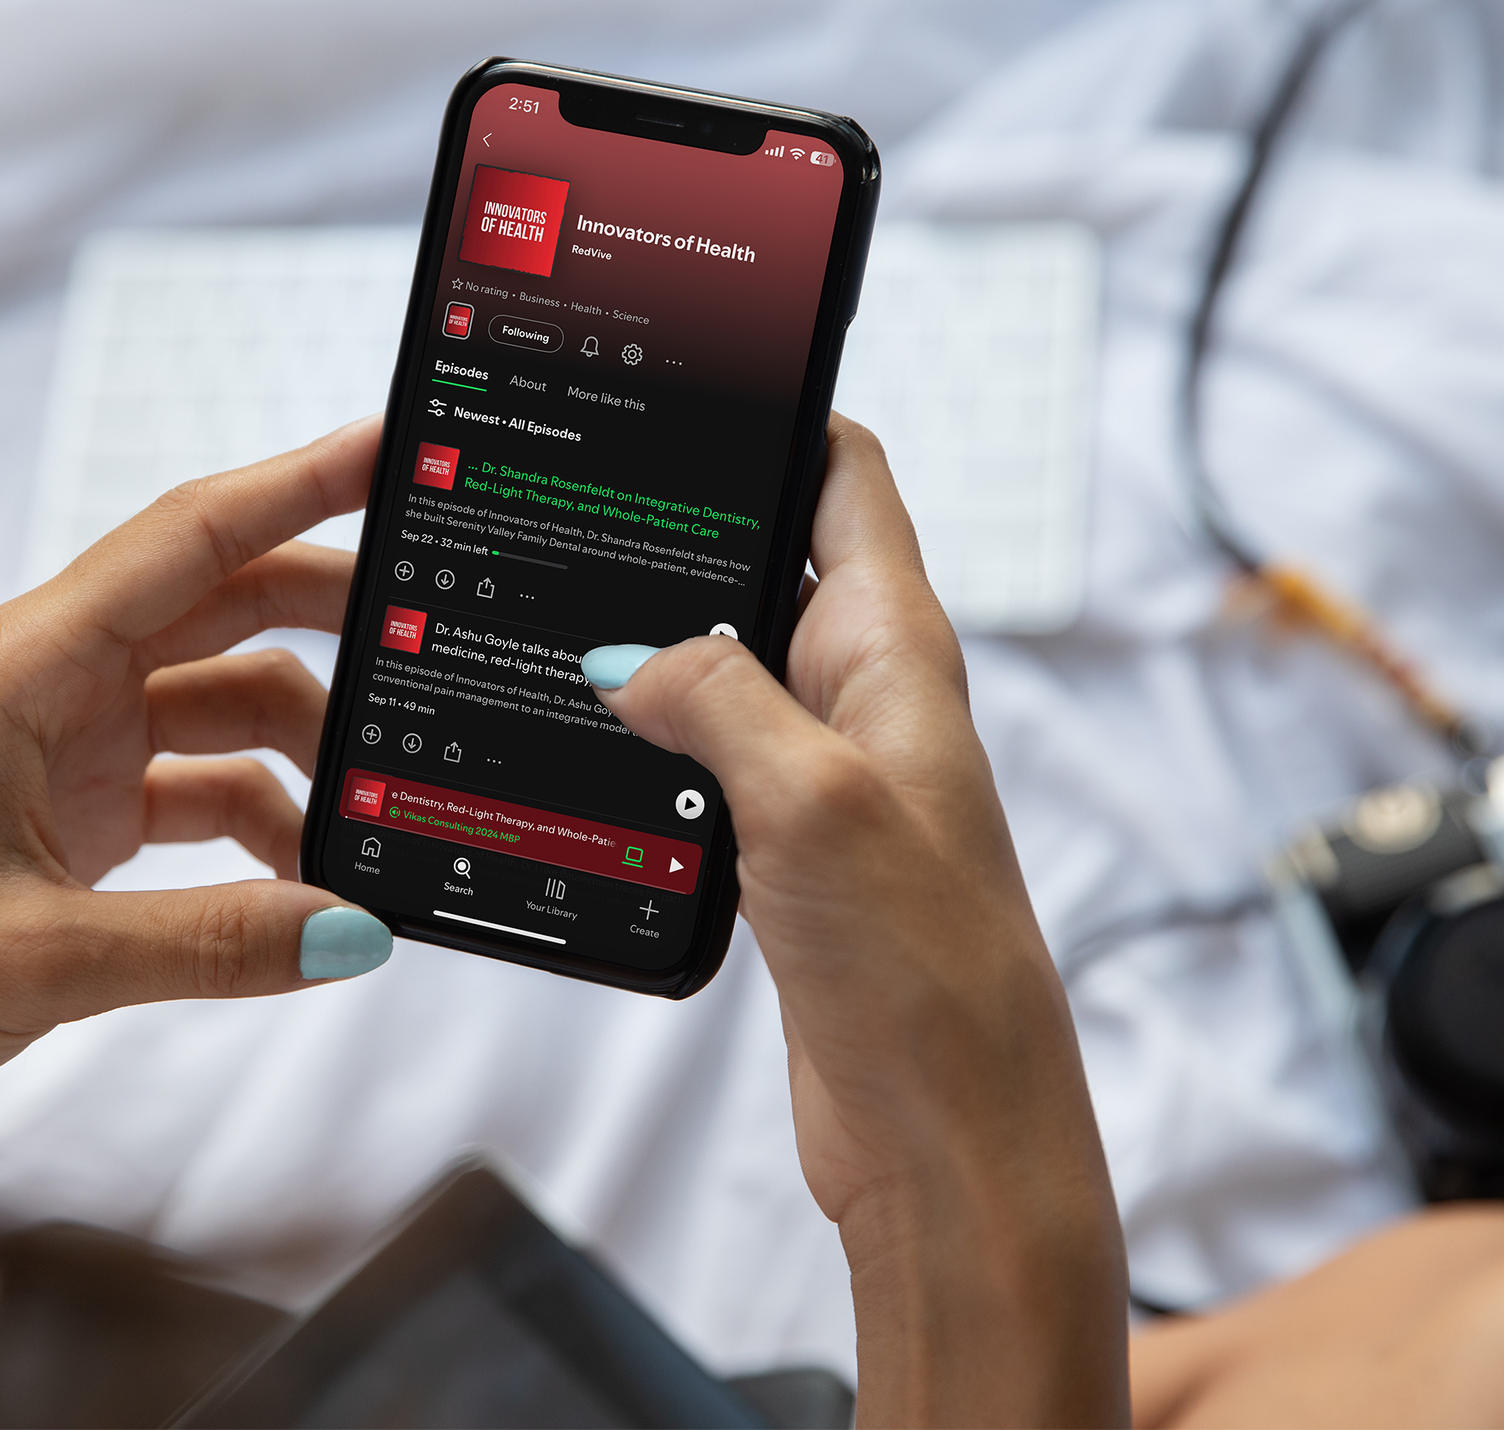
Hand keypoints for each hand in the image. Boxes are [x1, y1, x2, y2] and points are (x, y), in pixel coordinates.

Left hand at [0, 420, 391, 1166]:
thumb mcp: (42, 959)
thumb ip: (211, 943)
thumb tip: (353, 930)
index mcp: (25, 666)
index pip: (188, 538)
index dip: (297, 483)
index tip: (391, 445)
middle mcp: (52, 683)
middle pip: (226, 603)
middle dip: (333, 617)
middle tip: (432, 644)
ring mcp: (70, 744)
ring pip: (229, 699)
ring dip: (308, 754)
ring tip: (366, 828)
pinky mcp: (82, 809)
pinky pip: (210, 783)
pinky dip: (270, 823)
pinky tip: (306, 886)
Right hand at [586, 416, 1127, 1429]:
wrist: (950, 1135)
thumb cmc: (925, 969)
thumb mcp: (810, 800)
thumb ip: (717, 696)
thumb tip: (631, 656)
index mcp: (897, 652)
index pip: (845, 475)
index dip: (775, 409)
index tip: (686, 369)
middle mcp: (867, 695)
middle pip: (771, 558)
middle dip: (684, 523)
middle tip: (573, 493)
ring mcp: (826, 772)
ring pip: (728, 660)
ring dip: (658, 639)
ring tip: (553, 606)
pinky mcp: (788, 849)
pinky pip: (709, 755)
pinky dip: (653, 735)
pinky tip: (585, 740)